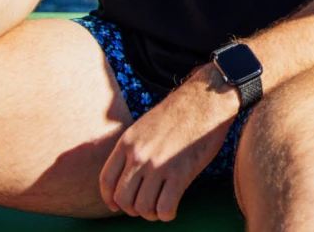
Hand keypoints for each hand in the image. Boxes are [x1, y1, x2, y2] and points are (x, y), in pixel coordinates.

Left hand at [99, 65, 239, 220]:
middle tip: (144, 207)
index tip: (115, 206)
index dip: (109, 198)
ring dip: (150, 213)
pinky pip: (165, 207)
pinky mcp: (180, 173)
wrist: (207, 99)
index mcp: (127, 142)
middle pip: (123, 198)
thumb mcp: (145, 124)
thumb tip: (129, 173)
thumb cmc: (181, 111)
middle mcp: (139, 155)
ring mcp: (159, 165)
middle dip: (132, 208)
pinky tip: (172, 209)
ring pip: (142, 207)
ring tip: (159, 208)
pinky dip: (166, 214)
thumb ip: (134, 146)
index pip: (106, 180)